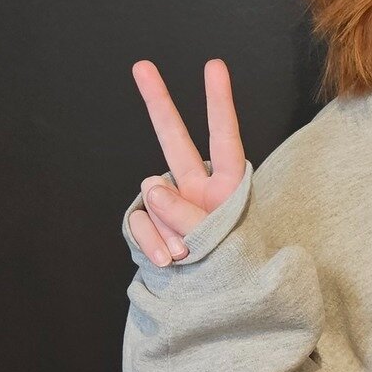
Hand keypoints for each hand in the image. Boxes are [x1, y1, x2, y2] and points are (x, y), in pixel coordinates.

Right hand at [128, 58, 248, 265]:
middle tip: (142, 65)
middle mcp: (196, 188)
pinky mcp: (148, 224)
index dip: (218, 102)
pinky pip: (140, 223)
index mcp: (227, 186)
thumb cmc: (231, 271)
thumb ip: (186, 211)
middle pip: (174, 139)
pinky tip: (167, 261)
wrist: (213, 306)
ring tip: (189, 258)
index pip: (224, 137)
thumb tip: (150, 186)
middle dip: (158, 103)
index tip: (213, 66)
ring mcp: (169, 205)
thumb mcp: (219, 239)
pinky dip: (151, 243)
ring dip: (169, 230)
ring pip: (155, 200)